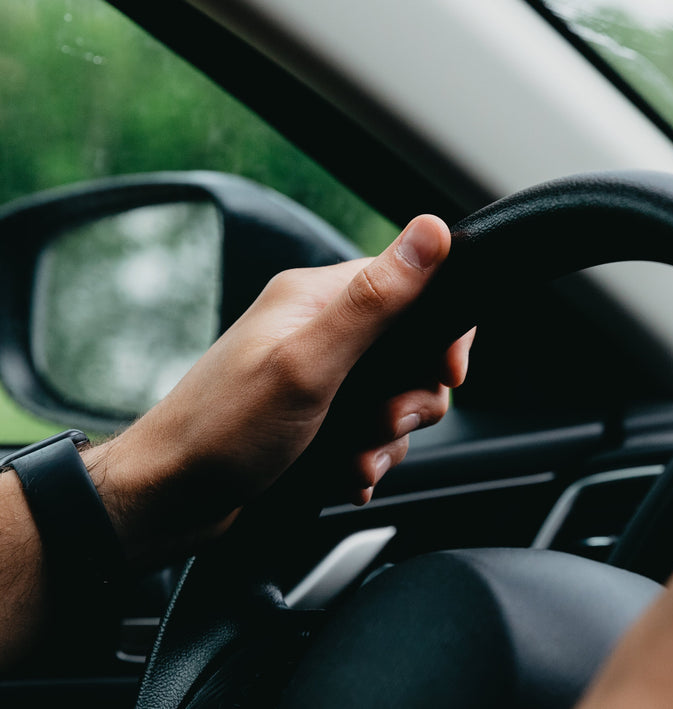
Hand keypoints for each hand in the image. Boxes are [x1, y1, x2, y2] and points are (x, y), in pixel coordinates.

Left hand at [85, 215, 472, 560]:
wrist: (166, 501)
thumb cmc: (222, 430)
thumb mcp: (309, 363)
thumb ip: (375, 301)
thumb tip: (432, 232)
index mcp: (316, 298)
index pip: (411, 286)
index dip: (442, 330)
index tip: (447, 371)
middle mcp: (318, 330)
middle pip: (411, 351)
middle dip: (412, 399)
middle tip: (383, 424)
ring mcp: (315, 376)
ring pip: (395, 400)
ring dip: (387, 439)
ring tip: (356, 461)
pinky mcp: (313, 417)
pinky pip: (369, 432)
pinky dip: (367, 457)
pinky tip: (347, 475)